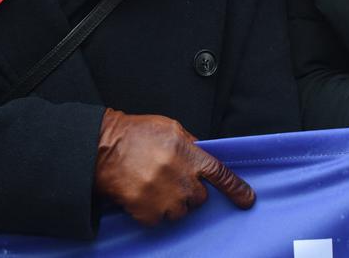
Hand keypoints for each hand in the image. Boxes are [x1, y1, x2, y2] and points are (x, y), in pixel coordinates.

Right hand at [94, 109, 254, 225]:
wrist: (101, 148)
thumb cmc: (135, 135)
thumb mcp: (169, 128)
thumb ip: (191, 144)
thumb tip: (204, 155)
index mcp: (187, 153)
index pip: (219, 173)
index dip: (235, 188)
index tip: (247, 200)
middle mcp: (179, 176)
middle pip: (200, 198)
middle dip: (190, 192)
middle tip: (171, 179)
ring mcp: (164, 196)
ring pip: (181, 212)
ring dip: (172, 203)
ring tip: (154, 185)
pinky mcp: (147, 212)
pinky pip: (159, 220)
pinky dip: (153, 211)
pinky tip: (143, 193)